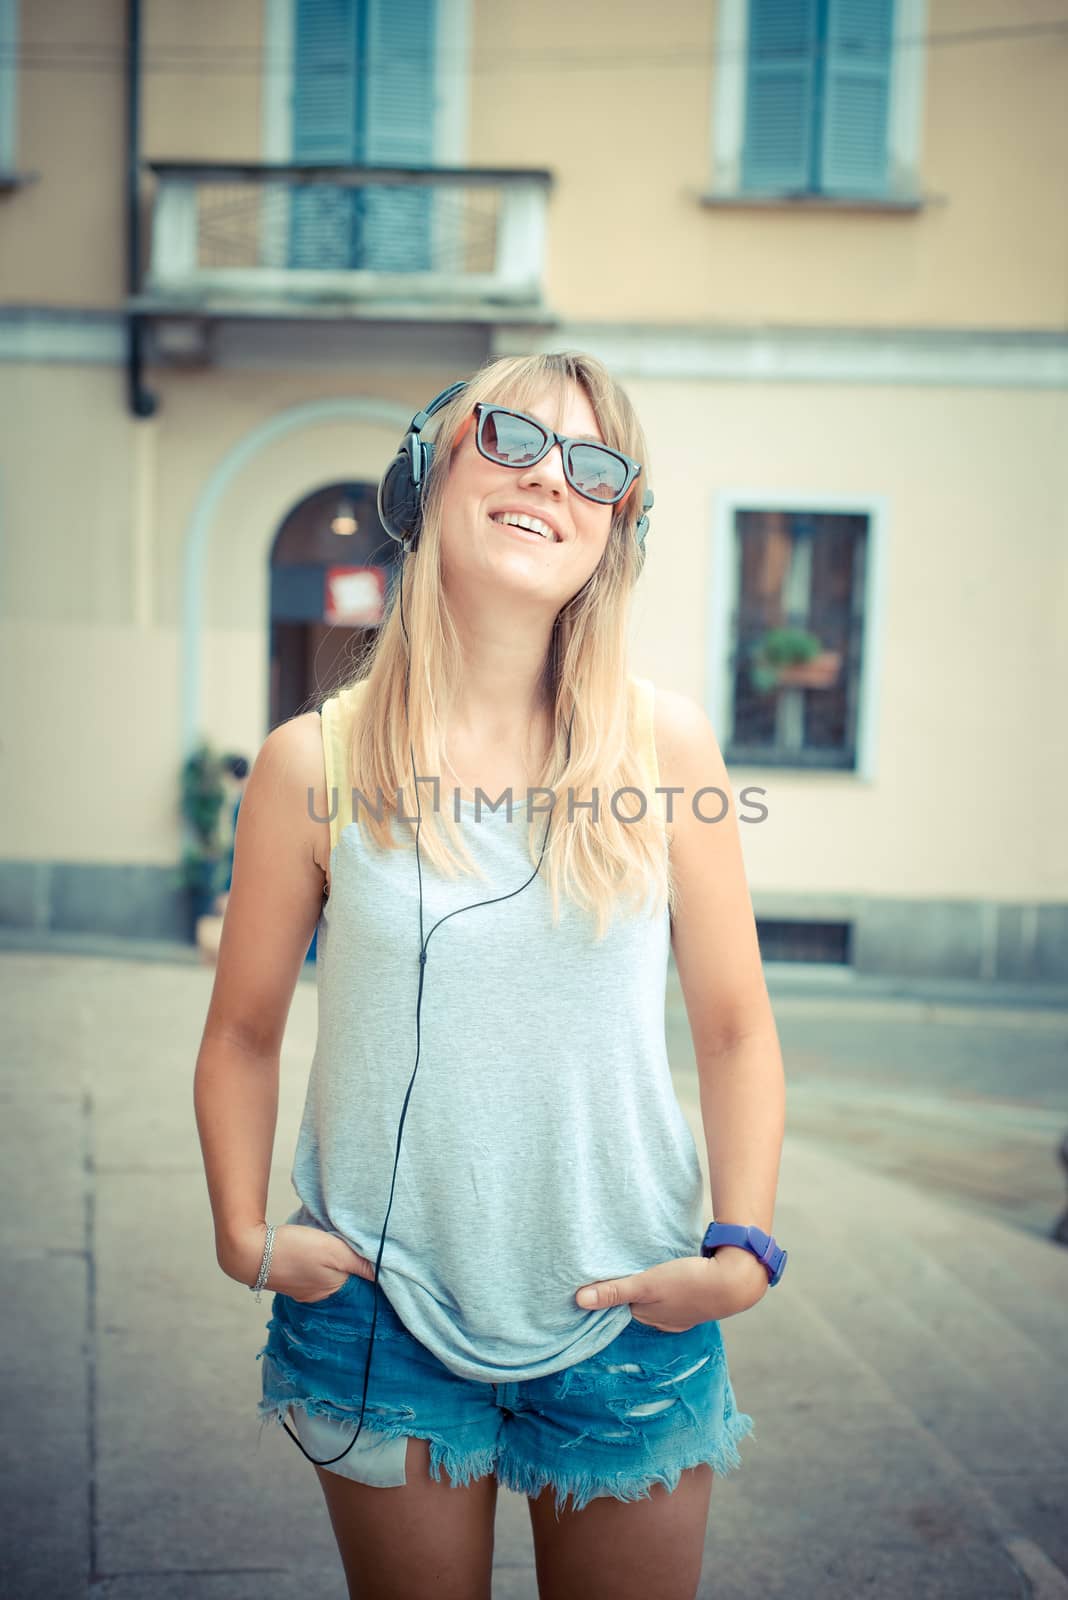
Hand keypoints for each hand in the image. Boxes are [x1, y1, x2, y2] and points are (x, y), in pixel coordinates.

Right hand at [219, 1222, 376, 1302]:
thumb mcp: (334, 1252)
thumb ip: (360, 1262)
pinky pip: (311, 1271)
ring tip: (337, 1247)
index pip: (360, 1285)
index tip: (376, 1259)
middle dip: (351, 1268)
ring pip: (327, 1276)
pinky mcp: (289, 1277)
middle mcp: (318, 1296)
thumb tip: (386, 1273)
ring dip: (333, 1264)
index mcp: (332, 1292)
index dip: (368, 1271)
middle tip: (357, 1248)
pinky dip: (317, 1262)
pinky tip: (315, 1249)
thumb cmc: (294, 1249)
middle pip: (343, 1281)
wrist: (248, 1250)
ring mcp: (301, 1289)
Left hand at [574, 1249, 768, 1331]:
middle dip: (627, 1292)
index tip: (598, 1280)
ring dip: (650, 1288)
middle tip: (615, 1270)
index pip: (621, 1308)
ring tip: (641, 1269)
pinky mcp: (697, 1298)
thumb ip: (614, 1291)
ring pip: (657, 1300)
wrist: (735, 1280)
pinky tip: (669, 1272)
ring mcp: (683, 1312)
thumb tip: (578, 1300)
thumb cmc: (689, 1283)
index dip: (610, 1295)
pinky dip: (668, 1285)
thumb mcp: (647, 1284)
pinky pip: (675, 1293)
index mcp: (650, 1318)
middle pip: (638, 1304)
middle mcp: (665, 1320)